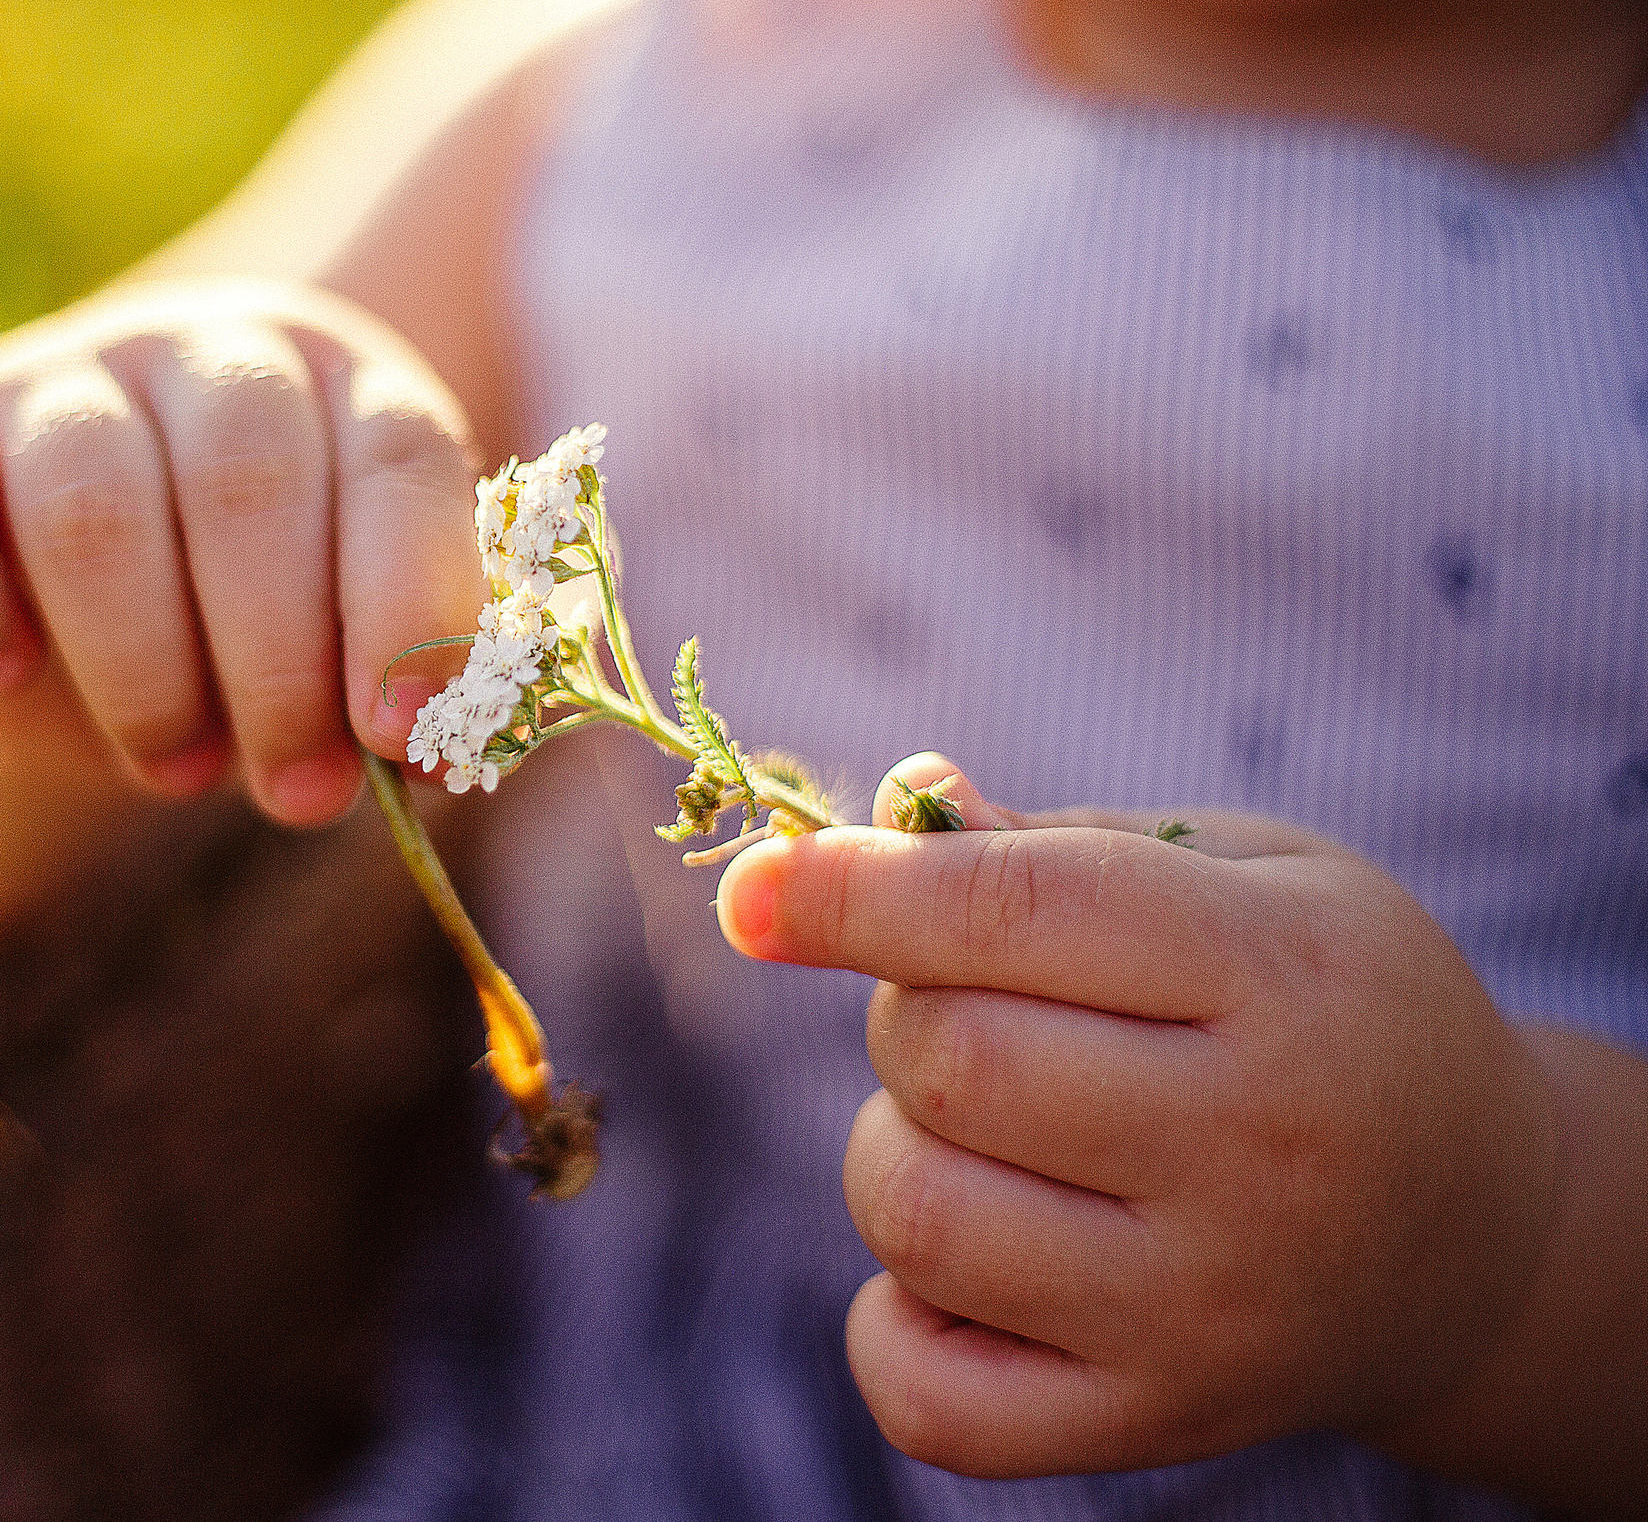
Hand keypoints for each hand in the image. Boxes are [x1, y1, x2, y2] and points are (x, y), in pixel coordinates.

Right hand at [0, 277, 485, 824]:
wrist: (68, 625)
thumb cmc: (249, 641)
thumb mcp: (342, 657)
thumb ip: (394, 687)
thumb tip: (424, 747)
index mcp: (345, 384)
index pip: (397, 459)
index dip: (408, 601)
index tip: (395, 735)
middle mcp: (206, 350)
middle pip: (245, 481)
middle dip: (275, 666)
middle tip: (292, 788)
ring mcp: (56, 376)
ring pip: (90, 501)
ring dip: (143, 669)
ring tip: (176, 765)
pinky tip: (1, 672)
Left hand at [713, 753, 1558, 1478]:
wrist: (1477, 1231)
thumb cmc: (1323, 1009)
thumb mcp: (1245, 876)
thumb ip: (1054, 846)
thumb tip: (883, 808)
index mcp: (1282, 976)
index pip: (1013, 912)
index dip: (851, 889)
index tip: (755, 888)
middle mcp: (1254, 1152)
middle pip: (947, 1058)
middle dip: (906, 1010)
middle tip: (977, 1010)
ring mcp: (1205, 1310)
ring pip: (915, 1212)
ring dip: (896, 1149)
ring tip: (987, 1134)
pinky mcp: (1158, 1423)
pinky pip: (927, 1396)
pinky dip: (894, 1324)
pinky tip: (963, 1266)